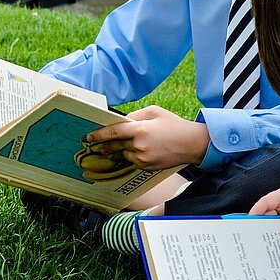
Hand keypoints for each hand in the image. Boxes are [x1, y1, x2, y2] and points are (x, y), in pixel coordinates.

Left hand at [84, 105, 209, 169]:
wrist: (192, 144)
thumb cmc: (173, 124)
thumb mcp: (154, 112)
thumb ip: (134, 116)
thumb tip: (120, 122)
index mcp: (141, 129)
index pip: (113, 132)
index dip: (99, 134)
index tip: (88, 136)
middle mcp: (140, 145)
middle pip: (114, 146)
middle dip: (103, 145)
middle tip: (94, 144)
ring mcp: (143, 158)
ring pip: (123, 154)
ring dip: (118, 150)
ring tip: (113, 147)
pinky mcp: (147, 167)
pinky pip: (132, 161)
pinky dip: (130, 155)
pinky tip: (133, 150)